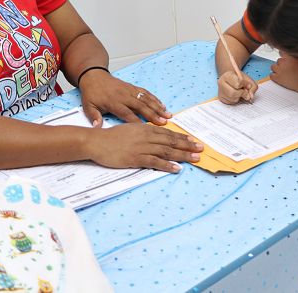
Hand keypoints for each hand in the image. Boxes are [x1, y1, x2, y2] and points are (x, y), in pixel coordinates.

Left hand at [79, 69, 171, 125]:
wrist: (93, 76)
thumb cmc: (91, 93)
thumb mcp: (88, 106)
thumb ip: (94, 117)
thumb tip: (97, 127)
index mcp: (113, 102)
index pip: (127, 114)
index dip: (137, 122)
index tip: (146, 131)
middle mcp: (124, 96)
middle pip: (141, 106)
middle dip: (153, 115)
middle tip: (164, 122)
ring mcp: (129, 90)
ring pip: (146, 99)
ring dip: (158, 107)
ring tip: (168, 114)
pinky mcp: (132, 87)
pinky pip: (145, 93)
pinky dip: (154, 99)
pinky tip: (162, 104)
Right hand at [85, 123, 203, 172]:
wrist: (96, 142)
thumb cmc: (112, 137)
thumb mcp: (130, 130)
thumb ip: (144, 133)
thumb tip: (157, 137)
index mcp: (145, 129)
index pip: (168, 133)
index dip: (182, 137)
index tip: (193, 140)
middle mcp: (146, 137)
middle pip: (171, 141)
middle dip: (187, 145)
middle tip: (201, 148)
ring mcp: (141, 148)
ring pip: (166, 151)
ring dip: (182, 155)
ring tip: (195, 159)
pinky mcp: (136, 158)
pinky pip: (155, 162)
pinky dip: (166, 165)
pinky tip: (176, 169)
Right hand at [217, 70, 257, 103]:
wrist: (231, 78)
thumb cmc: (239, 78)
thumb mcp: (248, 79)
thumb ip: (252, 86)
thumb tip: (250, 96)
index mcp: (227, 75)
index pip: (237, 83)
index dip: (245, 85)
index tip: (247, 85)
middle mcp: (221, 82)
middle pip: (233, 93)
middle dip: (242, 94)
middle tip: (246, 92)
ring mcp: (220, 91)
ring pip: (232, 99)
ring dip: (239, 97)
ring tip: (239, 92)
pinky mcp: (221, 98)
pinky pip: (231, 102)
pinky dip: (236, 100)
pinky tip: (235, 95)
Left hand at [270, 53, 297, 92]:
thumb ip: (293, 56)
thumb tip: (289, 54)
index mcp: (289, 56)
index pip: (281, 52)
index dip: (284, 57)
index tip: (286, 60)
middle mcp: (283, 62)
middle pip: (278, 60)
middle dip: (282, 64)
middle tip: (287, 68)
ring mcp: (279, 70)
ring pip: (273, 67)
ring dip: (277, 69)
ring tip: (283, 73)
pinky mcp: (277, 78)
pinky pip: (271, 75)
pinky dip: (274, 76)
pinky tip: (279, 77)